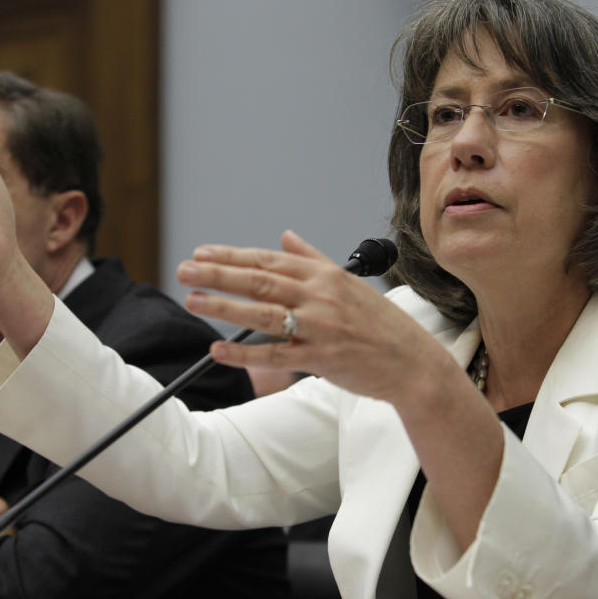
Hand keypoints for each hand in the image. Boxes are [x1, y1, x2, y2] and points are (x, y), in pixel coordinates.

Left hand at [177, 230, 462, 406]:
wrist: (412, 361)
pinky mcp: (321, 358)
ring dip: (224, 307)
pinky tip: (218, 349)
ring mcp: (320, 328)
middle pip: (260, 281)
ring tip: (193, 300)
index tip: (202, 253)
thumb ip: (313, 258)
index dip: (232, 256)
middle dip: (219, 274)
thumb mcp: (349, 282)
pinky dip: (245, 353)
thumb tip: (286, 236)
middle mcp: (319, 297)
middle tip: (185, 270)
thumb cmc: (379, 323)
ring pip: (263, 314)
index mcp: (324, 276)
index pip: (269, 261)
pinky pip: (276, 354)